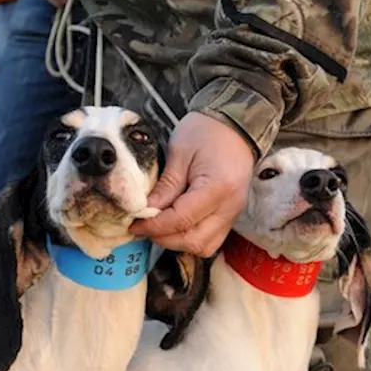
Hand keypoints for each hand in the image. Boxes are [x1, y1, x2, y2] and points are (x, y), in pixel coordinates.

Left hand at [130, 112, 254, 256]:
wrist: (236, 124)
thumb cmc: (206, 131)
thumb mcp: (179, 153)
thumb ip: (165, 186)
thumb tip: (146, 211)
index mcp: (217, 187)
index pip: (181, 219)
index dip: (154, 226)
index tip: (135, 223)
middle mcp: (230, 206)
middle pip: (194, 241)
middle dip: (165, 238)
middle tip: (144, 226)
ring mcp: (234, 213)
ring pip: (204, 246)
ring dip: (178, 242)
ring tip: (159, 227)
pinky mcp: (232, 215)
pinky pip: (211, 239)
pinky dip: (190, 238)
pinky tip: (175, 225)